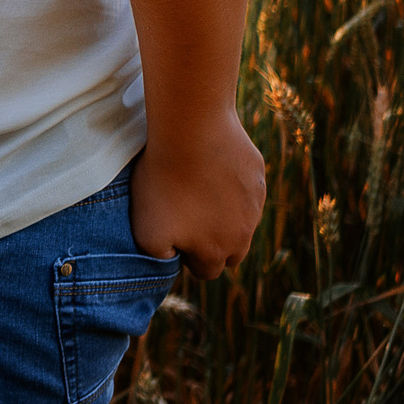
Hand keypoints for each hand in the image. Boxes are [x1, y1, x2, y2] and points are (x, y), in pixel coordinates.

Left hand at [129, 110, 265, 279]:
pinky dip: (230, 183)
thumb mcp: (146, 231)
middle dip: (212, 242)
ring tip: (197, 188)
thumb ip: (161, 256)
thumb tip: (173, 258)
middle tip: (188, 215)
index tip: (175, 236)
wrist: (191, 132)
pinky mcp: (256, 177)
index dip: (189, 257)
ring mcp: (254, 204)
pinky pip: (245, 189)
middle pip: (230, 252)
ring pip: (241, 221)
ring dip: (224, 213)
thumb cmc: (164, 183)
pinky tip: (210, 166)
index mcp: (217, 252)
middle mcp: (243, 234)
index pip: (207, 271)